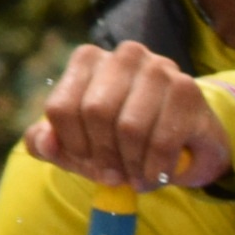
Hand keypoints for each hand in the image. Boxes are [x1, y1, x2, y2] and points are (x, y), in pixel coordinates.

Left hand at [23, 42, 228, 194]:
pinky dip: (156, 168)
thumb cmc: (124, 142)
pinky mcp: (188, 90)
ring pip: (130, 127)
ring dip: (131, 164)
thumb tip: (45, 143)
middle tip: (112, 177)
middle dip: (103, 155)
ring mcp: (159, 69)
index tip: (86, 163)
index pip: (62, 107)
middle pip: (95, 113)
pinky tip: (156, 176)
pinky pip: (162, 140)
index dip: (72, 145)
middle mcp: (124, 55)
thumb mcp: (78, 146)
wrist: (189, 144)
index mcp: (88, 60)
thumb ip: (46, 144)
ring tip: (136, 179)